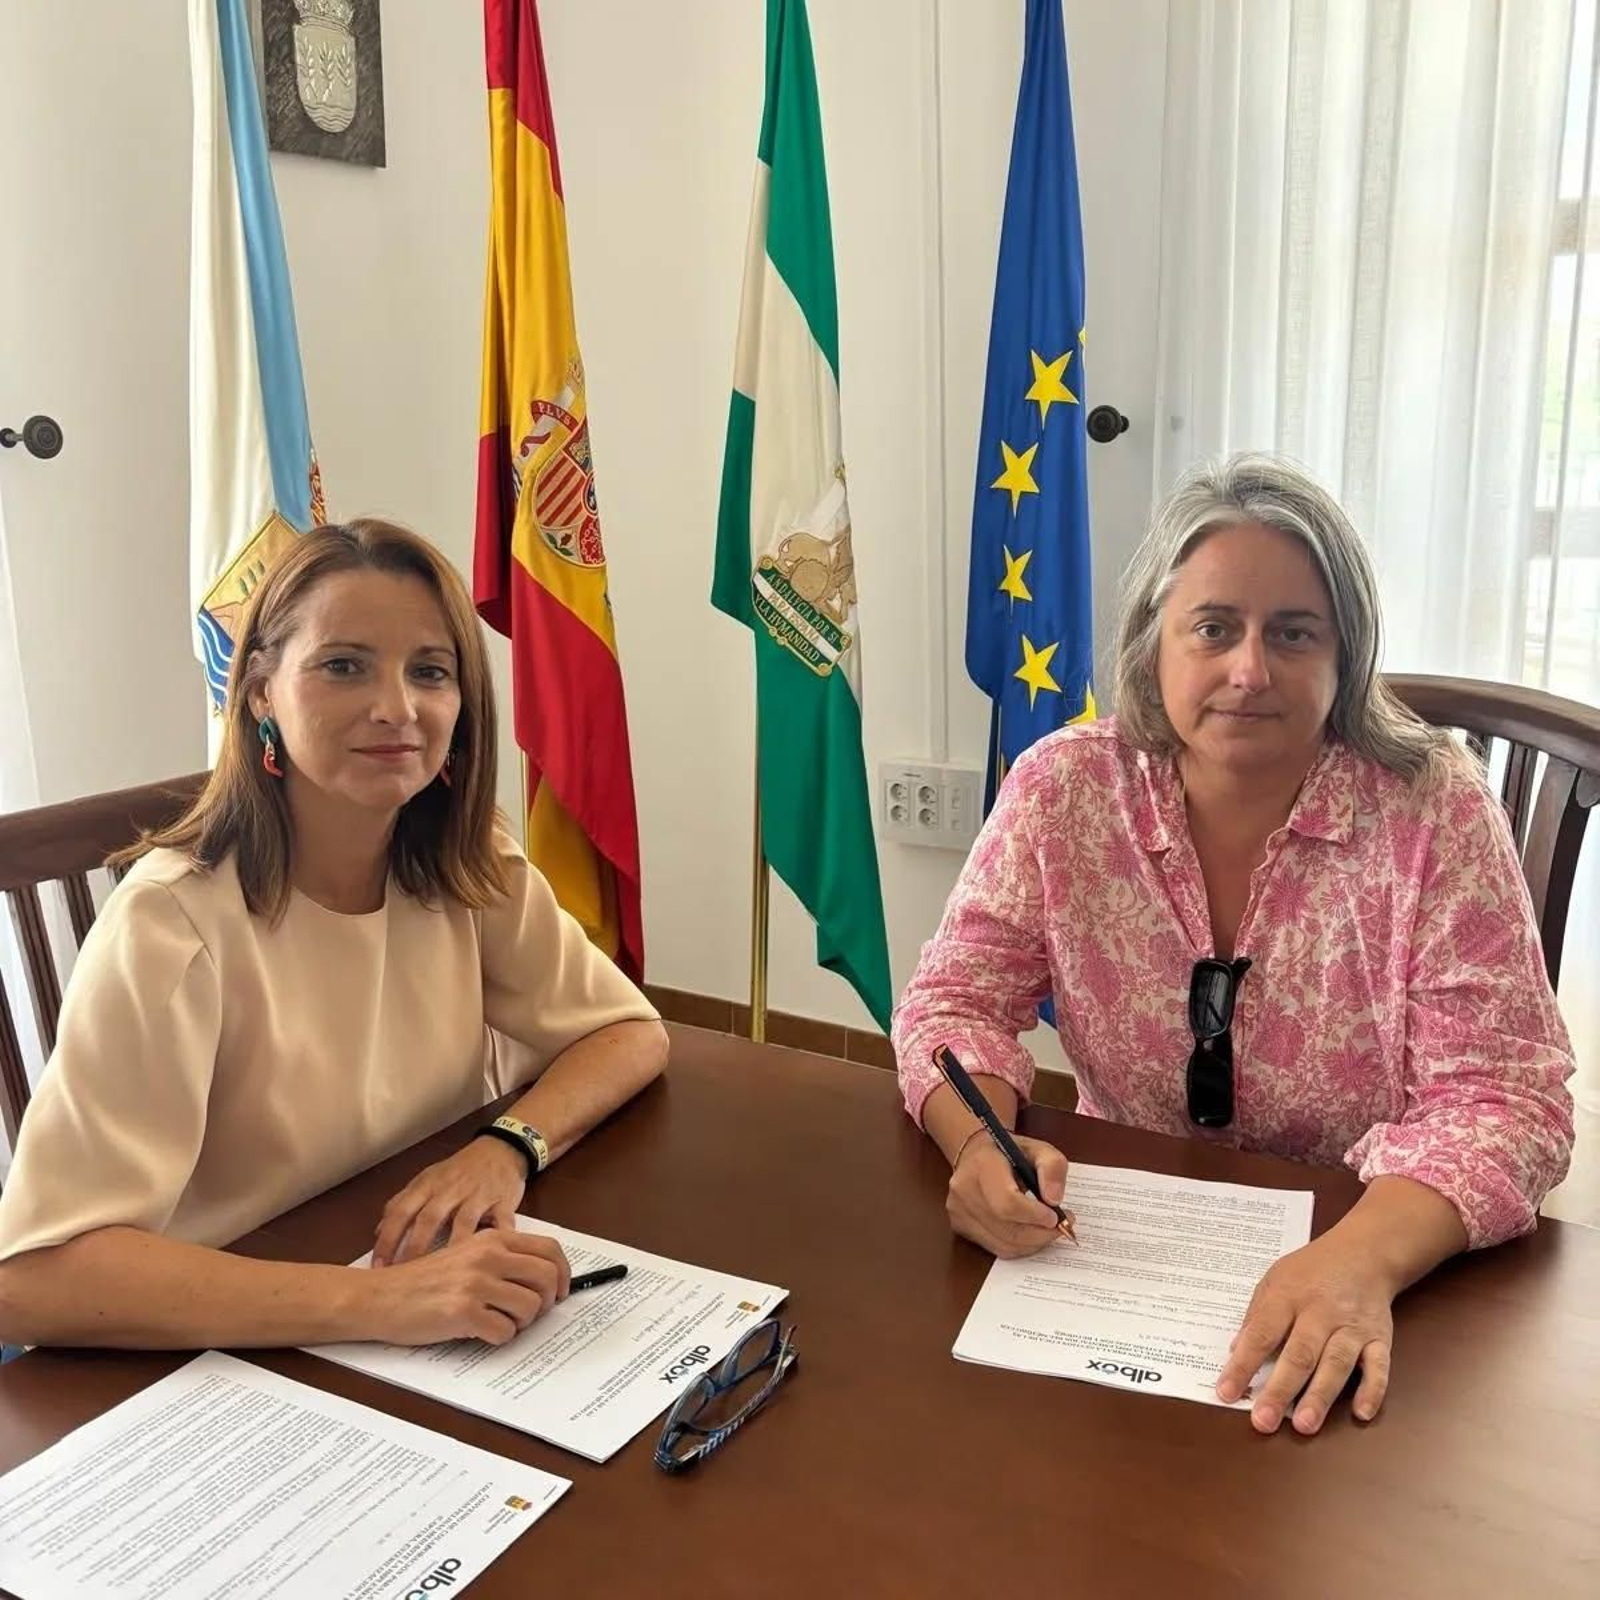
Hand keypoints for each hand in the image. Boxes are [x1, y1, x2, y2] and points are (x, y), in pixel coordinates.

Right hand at [360, 1229, 571, 1346]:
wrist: (379, 1296)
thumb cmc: (423, 1280)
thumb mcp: (466, 1255)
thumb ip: (501, 1258)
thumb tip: (543, 1277)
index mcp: (492, 1239)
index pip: (550, 1250)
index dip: (563, 1274)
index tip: (560, 1292)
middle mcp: (488, 1256)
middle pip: (547, 1279)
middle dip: (547, 1302)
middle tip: (531, 1314)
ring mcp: (476, 1284)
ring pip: (530, 1308)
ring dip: (520, 1323)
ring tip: (498, 1322)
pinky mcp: (463, 1312)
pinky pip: (504, 1333)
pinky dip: (498, 1338)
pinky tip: (479, 1332)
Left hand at [373, 1138, 527, 1266]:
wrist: (501, 1149)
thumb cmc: (459, 1170)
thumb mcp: (427, 1179)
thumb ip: (403, 1203)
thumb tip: (378, 1232)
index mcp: (428, 1184)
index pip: (401, 1211)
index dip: (387, 1239)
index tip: (378, 1266)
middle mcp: (451, 1189)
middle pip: (429, 1219)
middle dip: (415, 1249)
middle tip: (407, 1279)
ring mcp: (478, 1195)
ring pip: (464, 1223)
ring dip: (453, 1249)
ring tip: (446, 1277)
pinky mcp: (503, 1202)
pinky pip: (502, 1223)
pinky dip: (498, 1242)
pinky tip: (492, 1262)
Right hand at [946, 1135, 1072, 1258]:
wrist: (975, 1155)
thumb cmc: (1009, 1153)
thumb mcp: (1038, 1149)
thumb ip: (1052, 1168)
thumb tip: (1054, 1200)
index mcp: (982, 1165)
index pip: (1007, 1202)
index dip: (1035, 1216)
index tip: (1056, 1216)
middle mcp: (965, 1190)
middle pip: (1007, 1229)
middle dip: (1041, 1234)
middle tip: (1060, 1227)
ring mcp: (959, 1211)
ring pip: (1004, 1244)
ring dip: (1033, 1243)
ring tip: (1047, 1229)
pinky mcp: (960, 1227)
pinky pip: (996, 1249)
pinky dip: (1020, 1247)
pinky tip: (1030, 1234)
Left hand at [1217, 1229, 1395, 1434]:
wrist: (1363, 1253)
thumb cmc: (1312, 1270)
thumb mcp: (1275, 1279)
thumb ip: (1257, 1314)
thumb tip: (1235, 1350)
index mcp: (1288, 1296)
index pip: (1261, 1334)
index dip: (1243, 1364)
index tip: (1226, 1392)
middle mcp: (1321, 1312)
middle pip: (1299, 1354)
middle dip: (1280, 1390)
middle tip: (1264, 1421)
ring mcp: (1352, 1326)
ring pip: (1336, 1364)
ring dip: (1320, 1396)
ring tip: (1304, 1425)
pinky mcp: (1379, 1338)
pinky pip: (1378, 1366)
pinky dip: (1372, 1390)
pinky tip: (1361, 1412)